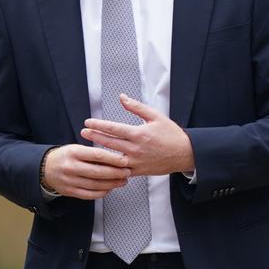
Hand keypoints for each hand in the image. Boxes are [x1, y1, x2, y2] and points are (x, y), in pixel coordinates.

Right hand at [42, 143, 131, 199]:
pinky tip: (109, 188)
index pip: (97, 156)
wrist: (45, 168)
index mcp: (73, 153)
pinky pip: (90, 194)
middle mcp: (71, 167)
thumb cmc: (65, 157)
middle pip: (99, 172)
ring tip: (122, 181)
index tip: (125, 161)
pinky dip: (102, 192)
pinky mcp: (70, 191)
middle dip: (116, 173)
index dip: (114, 159)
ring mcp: (70, 181)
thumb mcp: (76, 148)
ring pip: (96, 185)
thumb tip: (116, 159)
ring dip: (112, 184)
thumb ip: (93, 153)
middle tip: (127, 172)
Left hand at [80, 94, 194, 175]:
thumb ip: (136, 107)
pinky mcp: (138, 171)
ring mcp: (136, 161)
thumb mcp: (155, 116)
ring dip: (99, 152)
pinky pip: (120, 171)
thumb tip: (122, 97)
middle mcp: (136, 148)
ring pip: (112, 158)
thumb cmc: (171, 134)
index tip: (88, 122)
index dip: (98, 125)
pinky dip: (109, 168)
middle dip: (94, 136)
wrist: (185, 154)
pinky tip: (100, 164)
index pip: (113, 128)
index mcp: (139, 134)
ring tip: (87, 147)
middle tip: (83, 132)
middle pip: (109, 142)